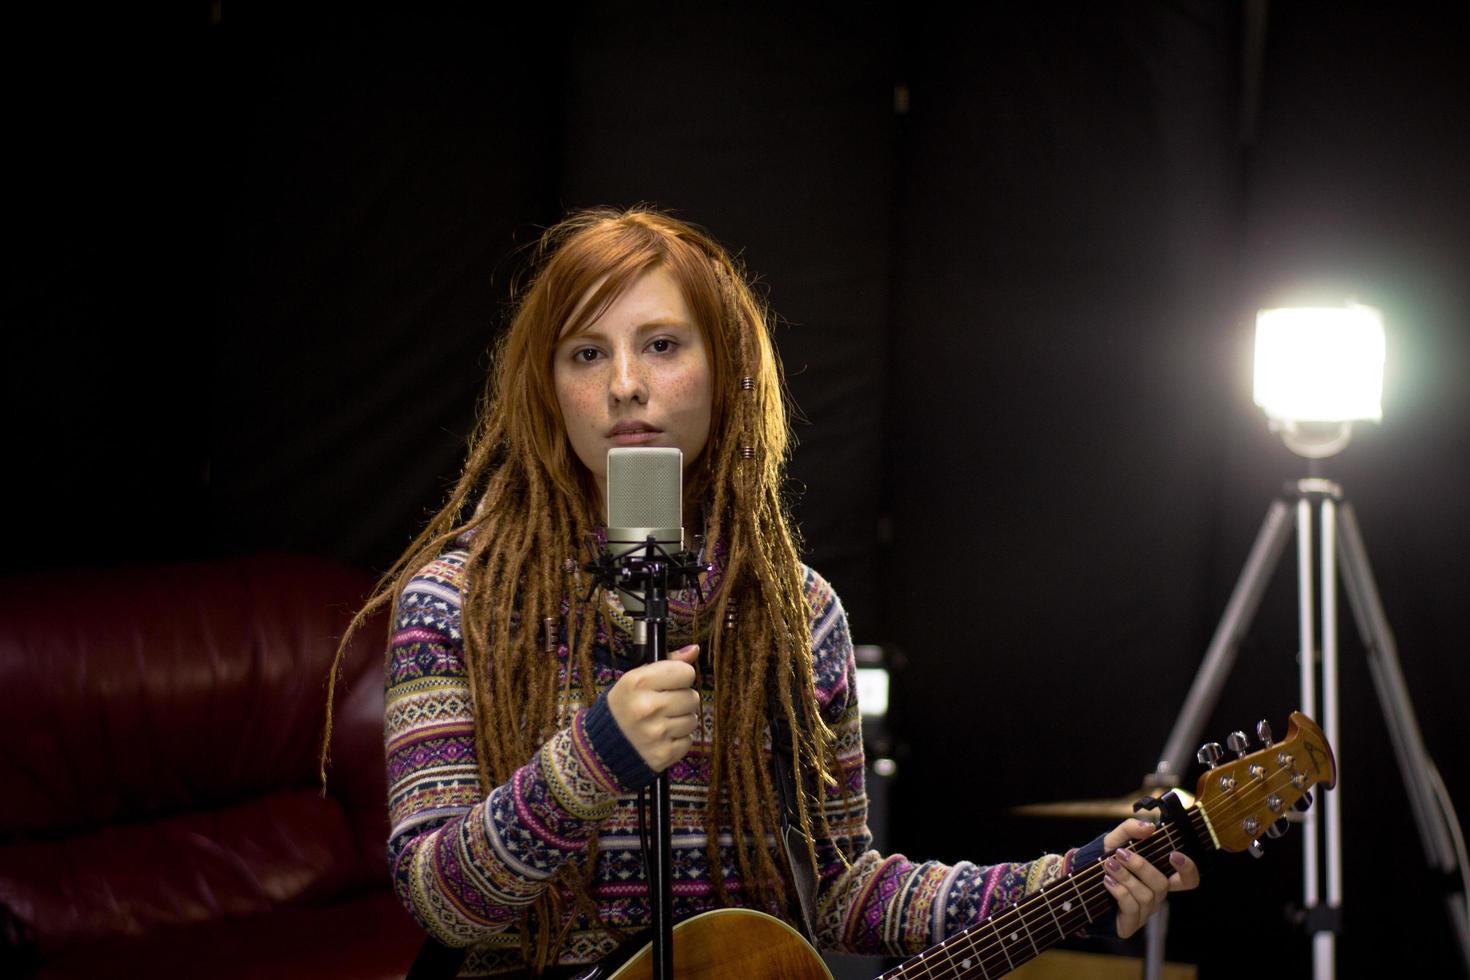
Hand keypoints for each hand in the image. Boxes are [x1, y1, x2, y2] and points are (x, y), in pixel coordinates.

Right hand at [606, 644, 700, 771]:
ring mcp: (656, 733)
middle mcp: (647, 707)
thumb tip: (695, 649)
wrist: (603, 747)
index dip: (680, 676)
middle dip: (682, 699)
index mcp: (638, 682)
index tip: (670, 682)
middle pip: (692, 696)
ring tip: (662, 720)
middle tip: (664, 704)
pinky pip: (688, 740)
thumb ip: (667, 663)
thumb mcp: (635, 679)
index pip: (686, 672)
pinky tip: (662, 736)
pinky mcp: (663, 754)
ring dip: (681, 719)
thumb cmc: (624, 707)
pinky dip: (678, 739)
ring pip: (692, 719)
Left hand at [1100, 818, 1200, 938]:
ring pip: (1145, 896)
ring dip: (1126, 877)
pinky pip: (1131, 908)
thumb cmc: (1101, 861)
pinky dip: (1119, 891)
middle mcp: (1156, 895)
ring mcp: (1144, 911)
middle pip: (1162, 885)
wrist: (1077, 882)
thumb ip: (1130, 829)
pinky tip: (1107, 881)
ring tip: (1108, 865)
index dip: (1188, 869)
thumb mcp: (1113, 840)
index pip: (1188, 879)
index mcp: (1159, 876)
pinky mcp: (1130, 924)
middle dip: (1141, 867)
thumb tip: (1149, 826)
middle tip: (1120, 854)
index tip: (1173, 854)